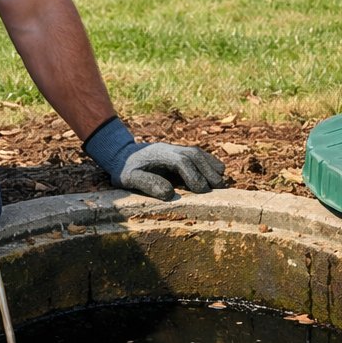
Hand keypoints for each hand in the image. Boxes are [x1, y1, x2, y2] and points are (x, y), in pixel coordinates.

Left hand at [83, 118, 226, 199]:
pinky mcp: (178, 153)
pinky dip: (209, 162)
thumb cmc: (124, 169)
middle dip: (207, 171)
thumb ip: (147, 184)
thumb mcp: (129, 178)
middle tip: (219, 188)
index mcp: (159, 154)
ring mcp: (175, 149)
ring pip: (198, 153)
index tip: (201, 190)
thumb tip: (169, 194)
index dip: (193, 175)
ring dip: (211, 166)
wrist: (120, 153)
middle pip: (194, 155)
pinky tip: (217, 172)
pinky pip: (197, 154)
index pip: (181, 162)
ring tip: (221, 183)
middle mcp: (170, 149)